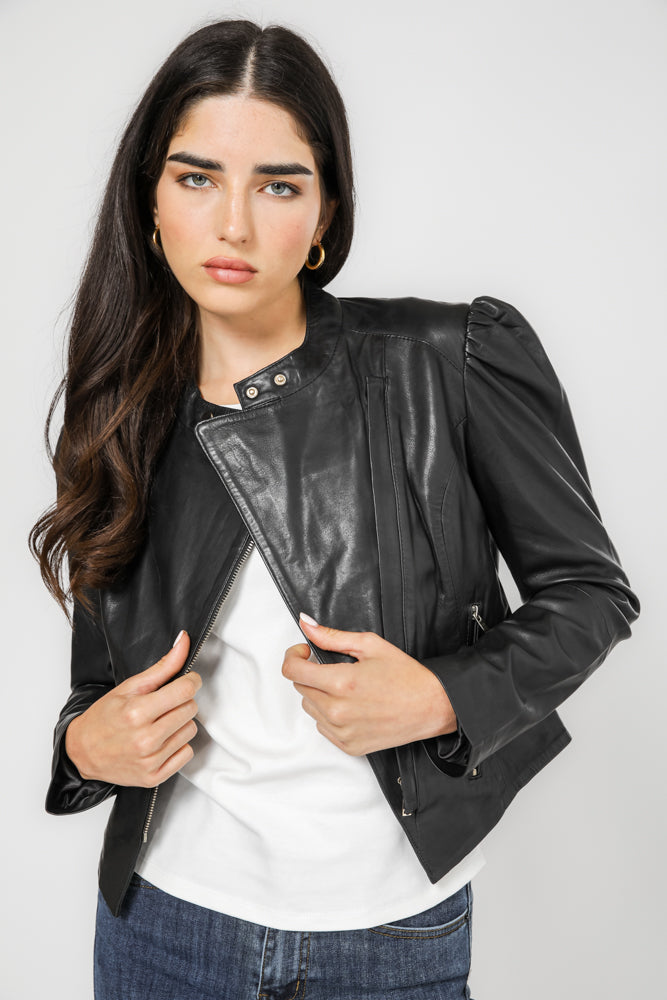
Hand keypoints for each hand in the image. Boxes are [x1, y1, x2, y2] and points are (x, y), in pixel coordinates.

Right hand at [65, 631, 200, 786]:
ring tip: (158, 723)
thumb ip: (163, 666)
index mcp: (137, 712)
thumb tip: (185, 641)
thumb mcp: (129, 687)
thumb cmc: (104, 717)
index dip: (190, 681)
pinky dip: (177, 746)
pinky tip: (160, 741)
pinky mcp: (154, 777)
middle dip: (181, 702)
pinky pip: (187, 754)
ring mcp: (150, 760)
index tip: (185, 681)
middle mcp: (145, 739)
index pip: (186, 690)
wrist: (82, 752)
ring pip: (190, 730)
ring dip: (179, 724)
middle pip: (191, 709)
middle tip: (163, 705)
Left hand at [282, 614, 456, 755]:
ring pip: (310, 707)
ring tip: (348, 688)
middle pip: (300, 688)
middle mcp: (338, 711)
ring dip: (320, 694)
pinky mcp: (349, 746)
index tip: (305, 652)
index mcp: (341, 683)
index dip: (293, 656)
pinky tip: (352, 706)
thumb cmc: (405, 676)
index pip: (292, 671)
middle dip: (311, 673)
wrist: (432, 707)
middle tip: (336, 668)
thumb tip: (306, 624)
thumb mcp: (370, 645)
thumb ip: (332, 636)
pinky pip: (322, 727)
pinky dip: (330, 714)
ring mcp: (342, 731)